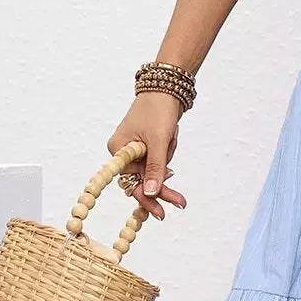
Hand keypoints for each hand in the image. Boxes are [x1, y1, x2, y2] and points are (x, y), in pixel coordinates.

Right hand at [108, 93, 188, 221]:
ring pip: (155, 169)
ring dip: (167, 157)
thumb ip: (155, 168)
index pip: (131, 182)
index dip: (146, 198)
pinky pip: (160, 159)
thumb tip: (151, 193)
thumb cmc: (158, 110)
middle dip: (162, 186)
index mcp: (119, 150)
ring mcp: (136, 148)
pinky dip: (168, 152)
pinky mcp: (148, 144)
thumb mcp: (158, 141)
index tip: (161, 213)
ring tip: (172, 136)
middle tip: (181, 202)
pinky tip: (172, 136)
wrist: (168, 87)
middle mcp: (124, 151)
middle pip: (143, 179)